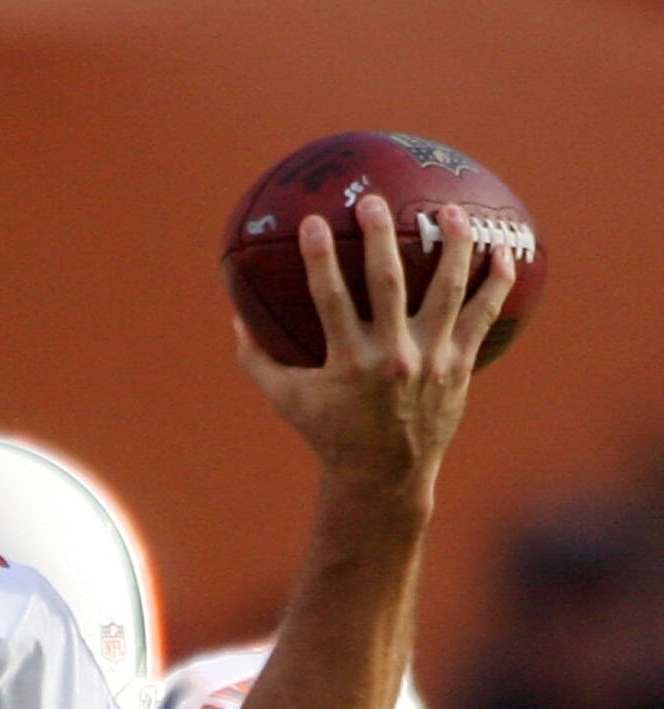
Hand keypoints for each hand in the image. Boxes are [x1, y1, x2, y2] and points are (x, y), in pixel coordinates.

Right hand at [237, 192, 515, 510]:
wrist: (382, 477)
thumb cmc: (330, 434)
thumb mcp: (288, 402)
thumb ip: (259, 362)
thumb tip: (235, 319)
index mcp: (347, 364)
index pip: (329, 299)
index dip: (320, 258)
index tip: (313, 221)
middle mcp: (390, 358)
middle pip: (387, 283)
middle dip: (379, 237)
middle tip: (373, 201)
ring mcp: (428, 360)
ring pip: (446, 290)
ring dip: (451, 245)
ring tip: (451, 210)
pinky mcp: (457, 366)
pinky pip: (482, 316)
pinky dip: (496, 284)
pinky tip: (503, 252)